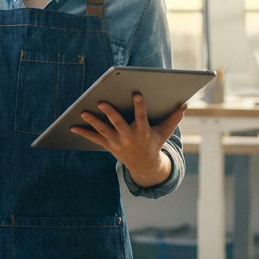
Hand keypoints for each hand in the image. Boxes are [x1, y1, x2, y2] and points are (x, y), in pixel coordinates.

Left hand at [70, 93, 186, 178]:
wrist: (144, 165)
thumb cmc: (154, 143)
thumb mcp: (164, 132)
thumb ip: (174, 118)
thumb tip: (185, 104)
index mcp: (143, 131)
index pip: (141, 116)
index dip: (139, 105)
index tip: (136, 94)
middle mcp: (129, 137)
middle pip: (118, 123)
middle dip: (110, 113)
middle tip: (101, 102)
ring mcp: (117, 142)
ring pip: (103, 130)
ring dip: (93, 122)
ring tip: (83, 112)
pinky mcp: (108, 145)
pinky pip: (94, 139)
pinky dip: (84, 133)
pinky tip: (72, 127)